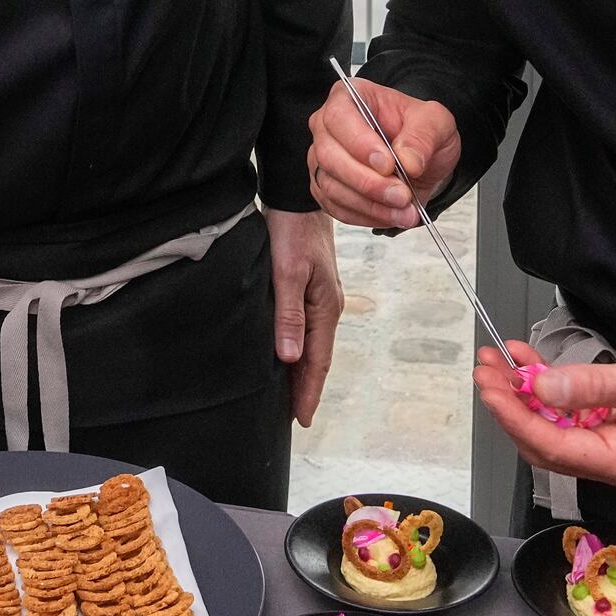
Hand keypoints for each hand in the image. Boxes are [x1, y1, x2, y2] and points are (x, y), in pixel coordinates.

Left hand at [263, 208, 341, 428]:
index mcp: (326, 308)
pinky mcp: (310, 288)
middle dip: (307, 387)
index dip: (309, 391)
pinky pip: (306, 328)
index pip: (319, 361)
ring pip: (312, 344)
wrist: (298, 197)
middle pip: (318, 357)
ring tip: (289, 394)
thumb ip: (289, 315)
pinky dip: (299, 348)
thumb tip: (290, 357)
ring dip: (303, 370)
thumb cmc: (293, 231)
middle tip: (294, 417)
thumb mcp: (288, 273)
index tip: (302, 419)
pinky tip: (288, 354)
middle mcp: (327, 307)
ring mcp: (321, 298)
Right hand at [305, 79, 460, 229]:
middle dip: (368, 182)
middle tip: (402, 195)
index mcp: (350, 97)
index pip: (339, 117)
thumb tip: (407, 160)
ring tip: (405, 211)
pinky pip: (334, 207)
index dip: (359, 143)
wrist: (420, 159)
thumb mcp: (437, 123)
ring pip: (330, 185)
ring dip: (369, 204)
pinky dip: (364, 216)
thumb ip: (424, 135)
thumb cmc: (421, 132)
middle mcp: (328, 125)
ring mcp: (322, 157)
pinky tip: (391, 215)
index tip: (388, 165)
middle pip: (329, 155)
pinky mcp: (325, 186)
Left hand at [472, 333, 615, 489]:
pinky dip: (541, 386)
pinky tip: (525, 360)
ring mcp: (607, 443)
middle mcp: (612, 460)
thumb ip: (592, 387)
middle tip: (485, 370)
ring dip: (520, 394)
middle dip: (510, 406)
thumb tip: (543, 389)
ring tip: (496, 362)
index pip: (555, 447)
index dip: (516, 418)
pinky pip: (563, 410)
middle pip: (544, 441)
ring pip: (548, 425)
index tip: (491, 388)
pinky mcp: (604, 423)